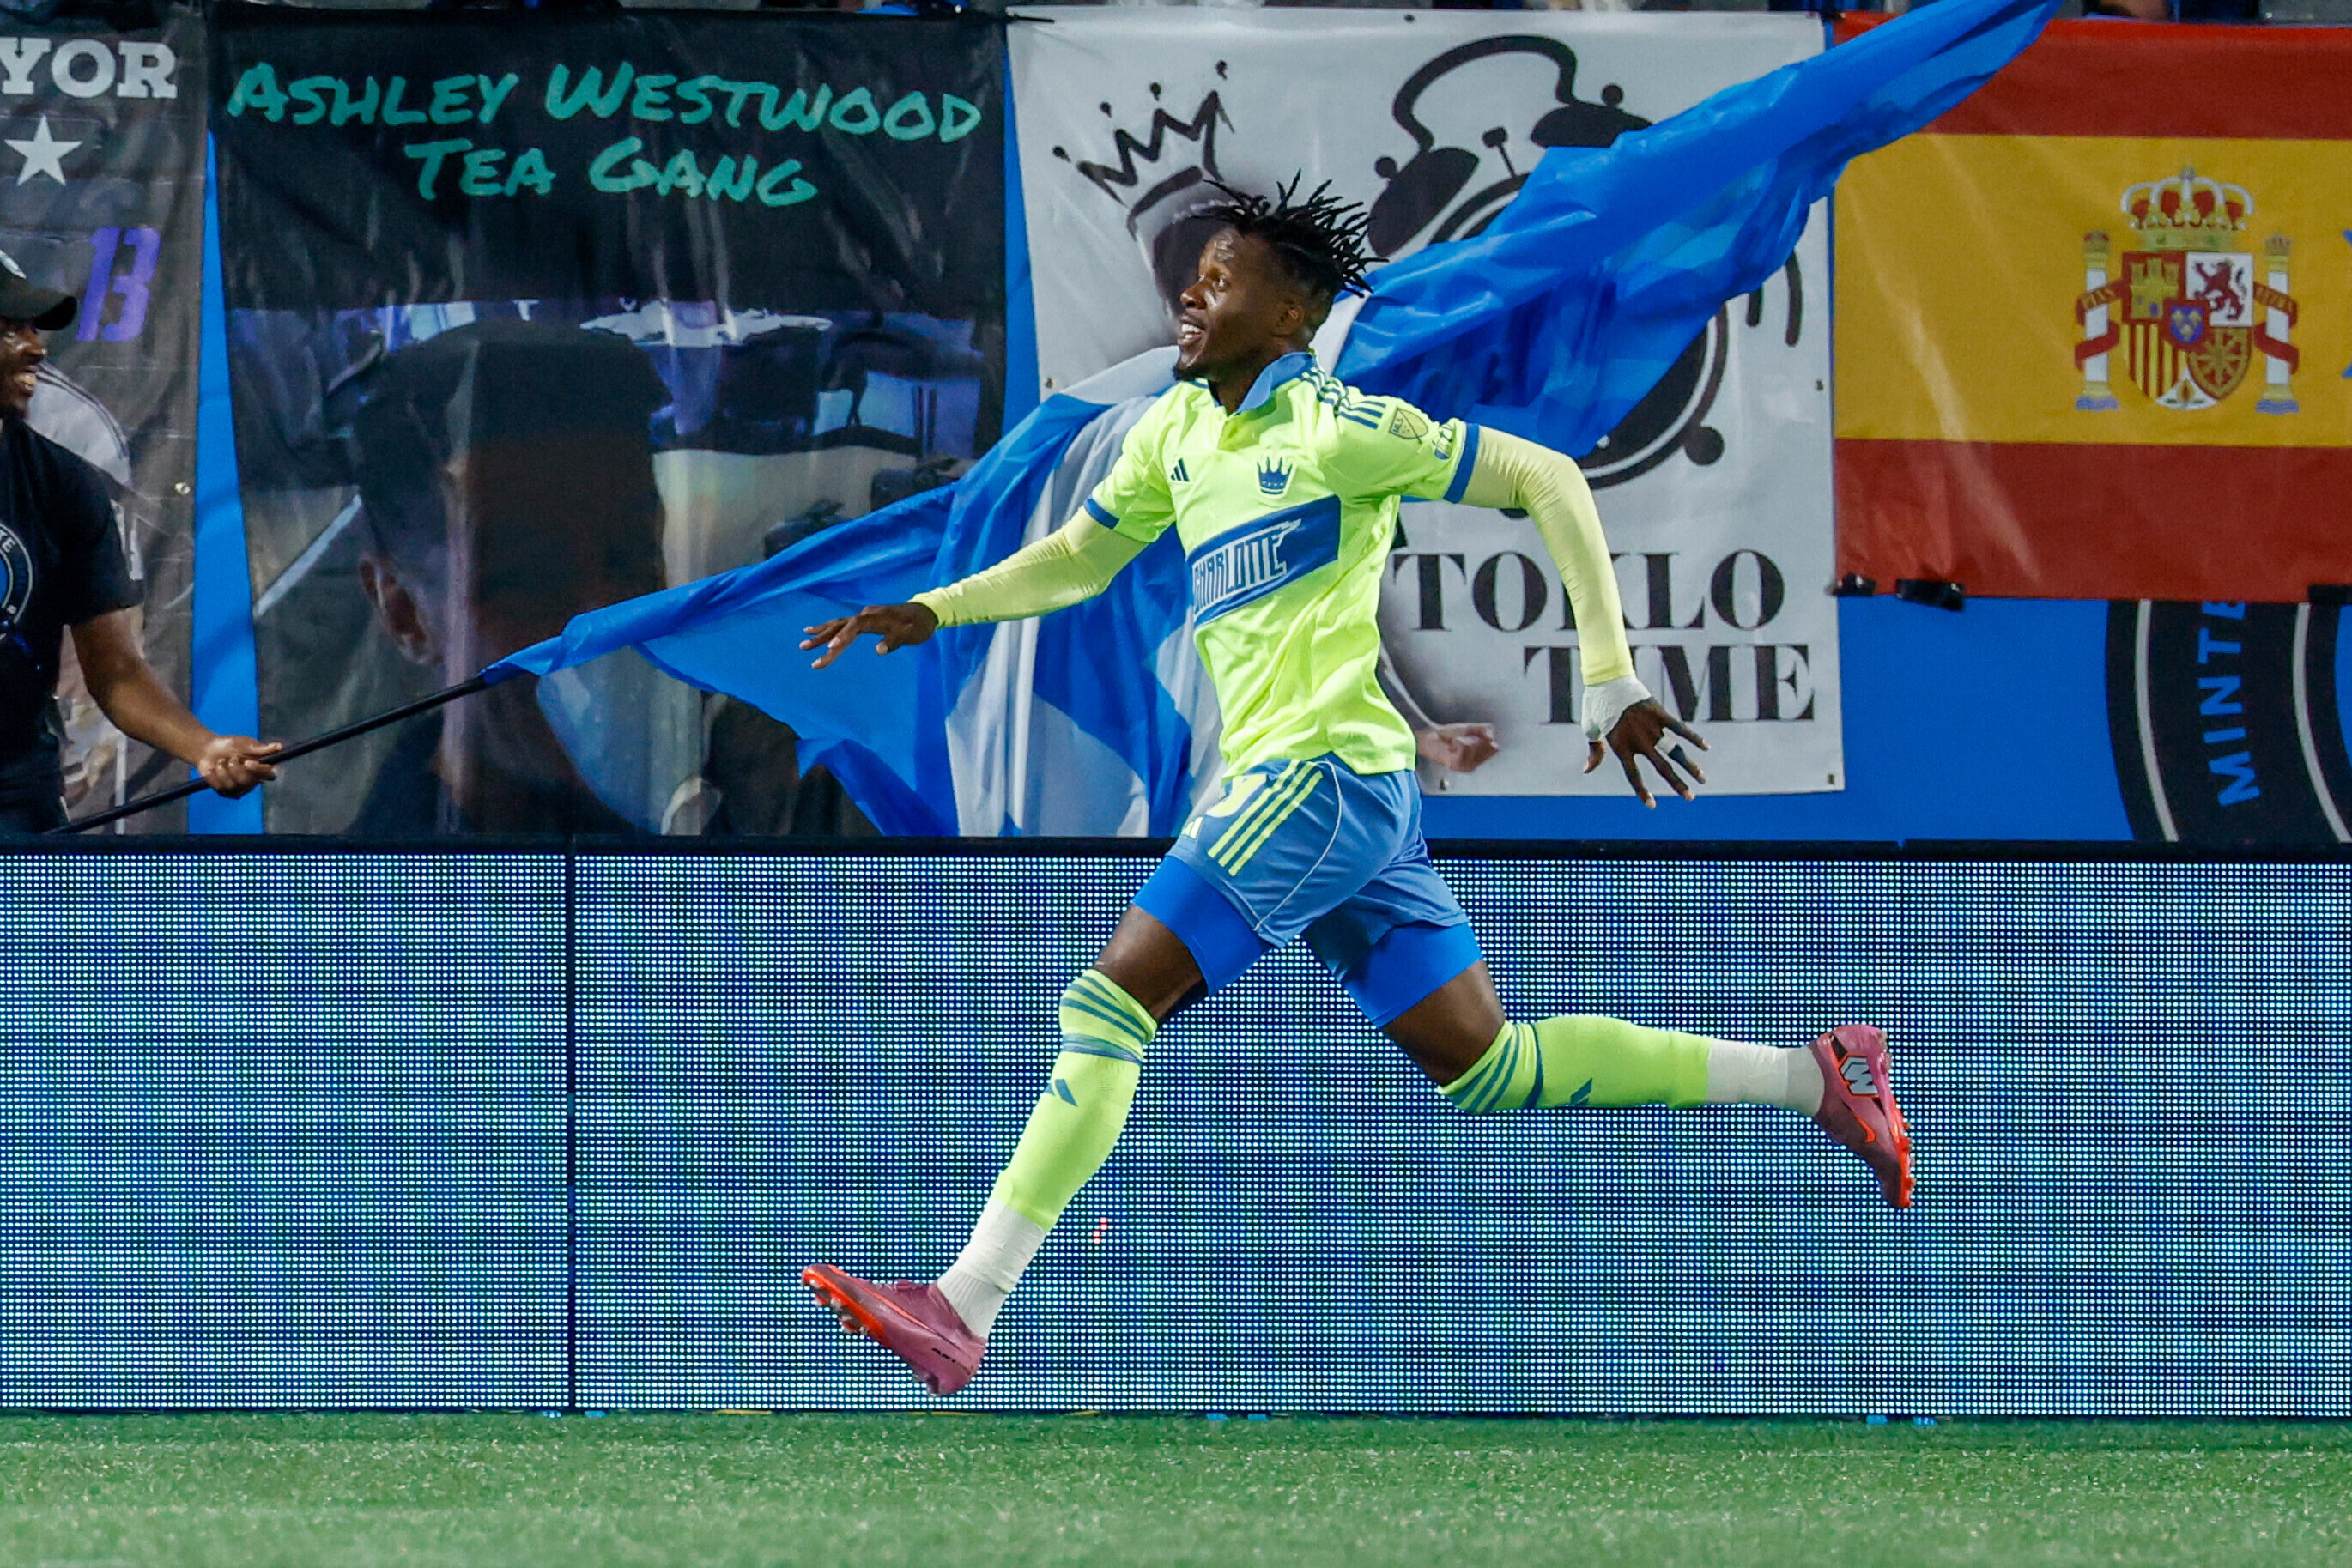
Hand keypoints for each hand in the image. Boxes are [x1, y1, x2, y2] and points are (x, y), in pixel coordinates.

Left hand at [196, 734, 281, 797]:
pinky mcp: (226, 793)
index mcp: (261, 768)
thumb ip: (259, 748)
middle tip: (231, 758)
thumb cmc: (229, 745)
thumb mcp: (244, 743)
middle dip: (235, 768)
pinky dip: (213, 775)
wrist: (206, 750)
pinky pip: (220, 787)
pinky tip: (212, 769)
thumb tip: (279, 746)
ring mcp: (239, 789)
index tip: (247, 762)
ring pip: (232, 785)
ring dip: (222, 770)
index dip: (259, 770)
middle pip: (248, 781)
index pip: (269, 775)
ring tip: (220, 762)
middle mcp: (253, 781)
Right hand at [801, 602, 939, 669]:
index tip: (831, 648)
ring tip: (804, 640)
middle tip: (804, 648)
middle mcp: (866, 614)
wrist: (925, 612)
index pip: (854, 627)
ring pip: (839, 623)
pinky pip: (843, 624)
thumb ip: (895, 641)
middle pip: (840, 625)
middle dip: (822, 637)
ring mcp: (864, 616)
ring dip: (821, 632)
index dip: (842, 637)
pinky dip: (830, 628)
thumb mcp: (911, 634)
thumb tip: (879, 650)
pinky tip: (820, 632)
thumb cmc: (919, 626)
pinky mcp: (865, 619)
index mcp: (875, 617)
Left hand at [1416, 722, 1499, 774]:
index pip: (1494, 749)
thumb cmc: (1448, 734)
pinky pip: (1464, 748)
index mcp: (1479, 756)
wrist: (1431, 737)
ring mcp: (1465, 766)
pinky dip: (1458, 742)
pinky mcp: (1456, 765)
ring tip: (1456, 742)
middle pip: (1486, 747)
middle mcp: (1474, 764)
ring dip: (1464, 740)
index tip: (1477, 736)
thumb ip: (1483, 730)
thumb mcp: (1470, 729)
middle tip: (1464, 738)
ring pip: (1474, 747)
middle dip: (1475, 739)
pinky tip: (1452, 745)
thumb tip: (1491, 736)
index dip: (1487, 739)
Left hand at [1584, 700, 1706, 807]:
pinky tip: (1706, 747)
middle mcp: (1639, 741)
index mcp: (1621, 747)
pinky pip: (1680, 728)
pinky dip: (1694, 738)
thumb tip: (1587, 770)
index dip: (1642, 792)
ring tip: (1703, 779)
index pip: (1634, 776)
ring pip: (1675, 752)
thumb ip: (1595, 752)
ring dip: (1690, 766)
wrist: (1608, 680)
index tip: (1653, 806)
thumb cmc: (1597, 705)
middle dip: (1678, 784)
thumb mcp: (1590, 729)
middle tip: (1690, 797)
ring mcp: (1651, 728)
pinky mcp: (1660, 714)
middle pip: (1662, 768)